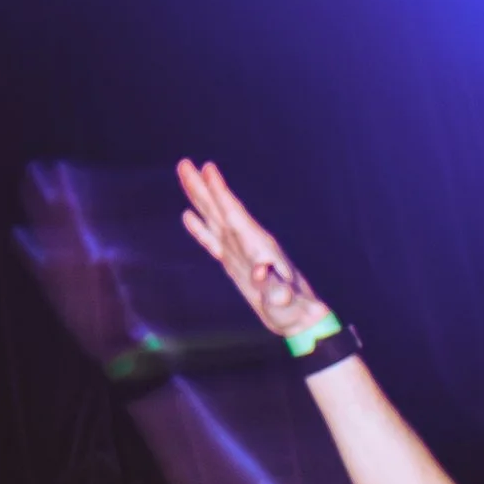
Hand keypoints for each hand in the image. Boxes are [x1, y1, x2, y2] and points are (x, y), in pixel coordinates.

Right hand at [176, 157, 326, 336]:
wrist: (299, 319)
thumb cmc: (296, 311)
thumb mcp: (287, 302)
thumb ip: (276, 288)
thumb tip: (260, 272)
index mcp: (260, 247)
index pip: (235, 215)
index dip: (221, 193)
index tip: (208, 169)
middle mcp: (249, 244)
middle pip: (221, 210)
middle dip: (203, 188)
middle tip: (184, 163)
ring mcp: (240, 252)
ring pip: (215, 220)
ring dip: (200, 199)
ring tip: (184, 176)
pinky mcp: (235, 263)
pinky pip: (213, 242)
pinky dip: (200, 229)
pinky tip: (188, 216)